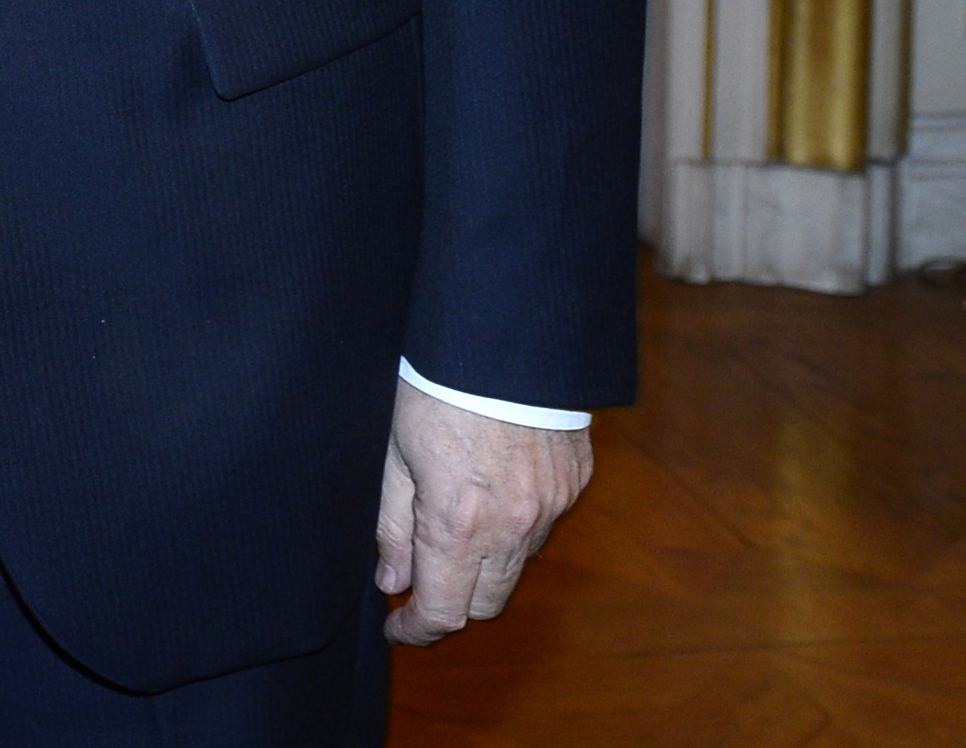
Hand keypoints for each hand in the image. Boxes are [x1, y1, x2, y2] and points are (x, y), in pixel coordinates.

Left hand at [374, 382, 590, 643]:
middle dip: (452, 601)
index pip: (444, 611)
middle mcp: (513, 526)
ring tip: (454, 523)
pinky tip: (492, 490)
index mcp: (459, 523)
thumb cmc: (436, 386)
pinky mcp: (573, 485)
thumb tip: (392, 581)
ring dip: (485, 563)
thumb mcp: (394, 452)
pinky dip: (516, 526)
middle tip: (420, 579)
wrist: (503, 336)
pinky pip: (542, 526)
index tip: (396, 625)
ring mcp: (550, 507)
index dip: (416, 629)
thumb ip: (393, 525)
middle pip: (486, 604)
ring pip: (517, 567)